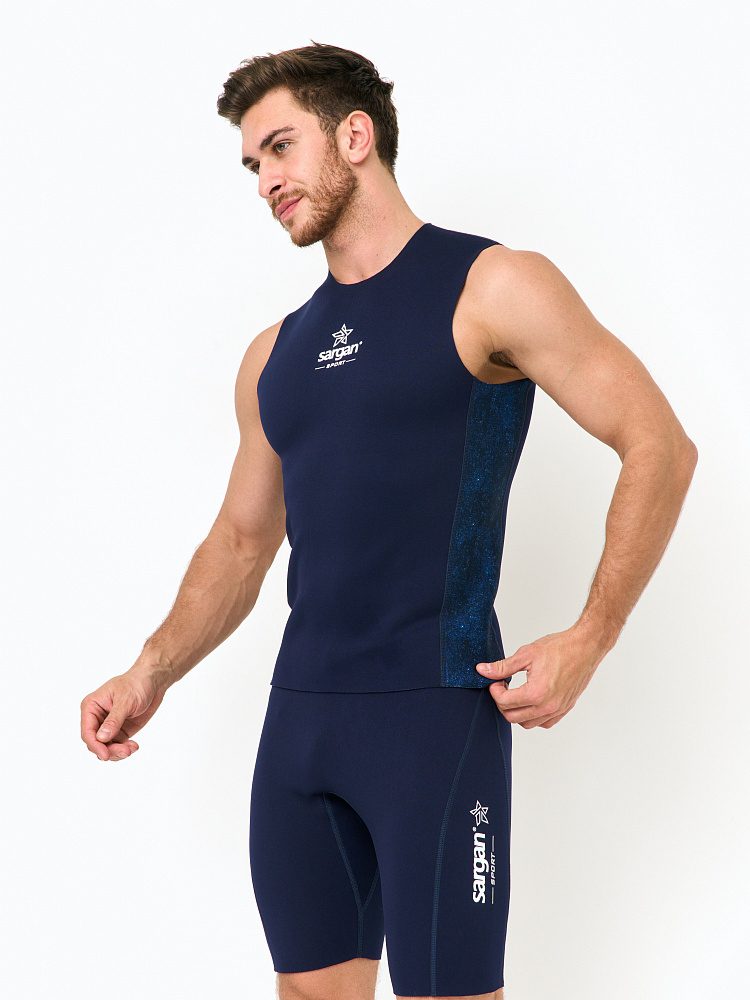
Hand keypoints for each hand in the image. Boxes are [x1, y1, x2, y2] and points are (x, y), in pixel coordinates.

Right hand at [80, 665, 168, 761]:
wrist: (153, 682)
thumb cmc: (136, 684)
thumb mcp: (125, 701)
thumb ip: (113, 720)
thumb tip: (101, 738)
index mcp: (91, 707)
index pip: (87, 732)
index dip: (95, 745)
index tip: (106, 755)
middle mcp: (96, 718)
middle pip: (96, 742)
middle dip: (109, 750)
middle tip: (126, 751)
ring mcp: (108, 726)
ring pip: (105, 747)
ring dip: (117, 752)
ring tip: (132, 748)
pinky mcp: (119, 731)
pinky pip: (116, 746)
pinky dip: (124, 750)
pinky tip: (134, 746)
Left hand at [475, 627, 602, 728]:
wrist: (585, 647)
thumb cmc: (560, 648)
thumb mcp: (526, 654)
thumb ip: (502, 667)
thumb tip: (483, 671)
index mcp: (536, 693)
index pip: (504, 702)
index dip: (494, 691)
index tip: (496, 681)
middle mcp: (547, 707)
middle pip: (512, 717)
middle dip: (502, 702)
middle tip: (503, 686)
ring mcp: (557, 710)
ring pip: (527, 724)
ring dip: (516, 711)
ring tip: (516, 693)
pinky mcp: (564, 709)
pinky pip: (543, 723)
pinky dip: (533, 716)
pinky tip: (530, 700)